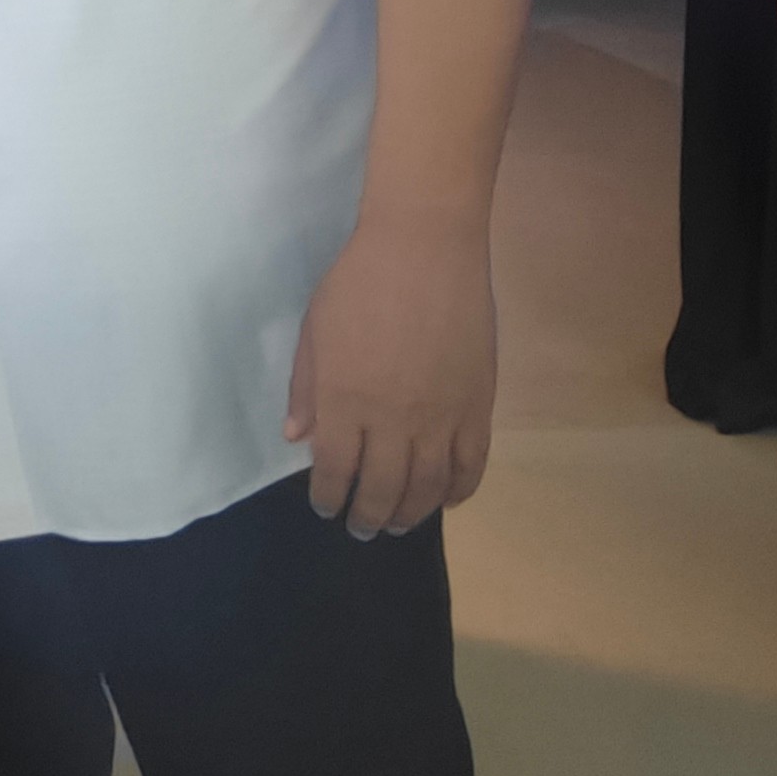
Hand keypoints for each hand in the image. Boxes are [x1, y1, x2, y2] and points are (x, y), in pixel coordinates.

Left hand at [284, 214, 495, 538]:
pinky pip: (471, 465)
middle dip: (369, 516)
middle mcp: (393, 418)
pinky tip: (446, 500)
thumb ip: (307, 388)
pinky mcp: (478, 406)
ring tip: (399, 523)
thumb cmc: (358, 281)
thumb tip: (298, 439)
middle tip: (363, 528)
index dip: (330, 495)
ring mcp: (441, 415)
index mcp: (346, 400)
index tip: (326, 506)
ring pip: (429, 487)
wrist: (425, 247)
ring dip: (412, 513)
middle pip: (383, 489)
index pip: (336, 469)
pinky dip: (459, 490)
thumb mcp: (315, 330)